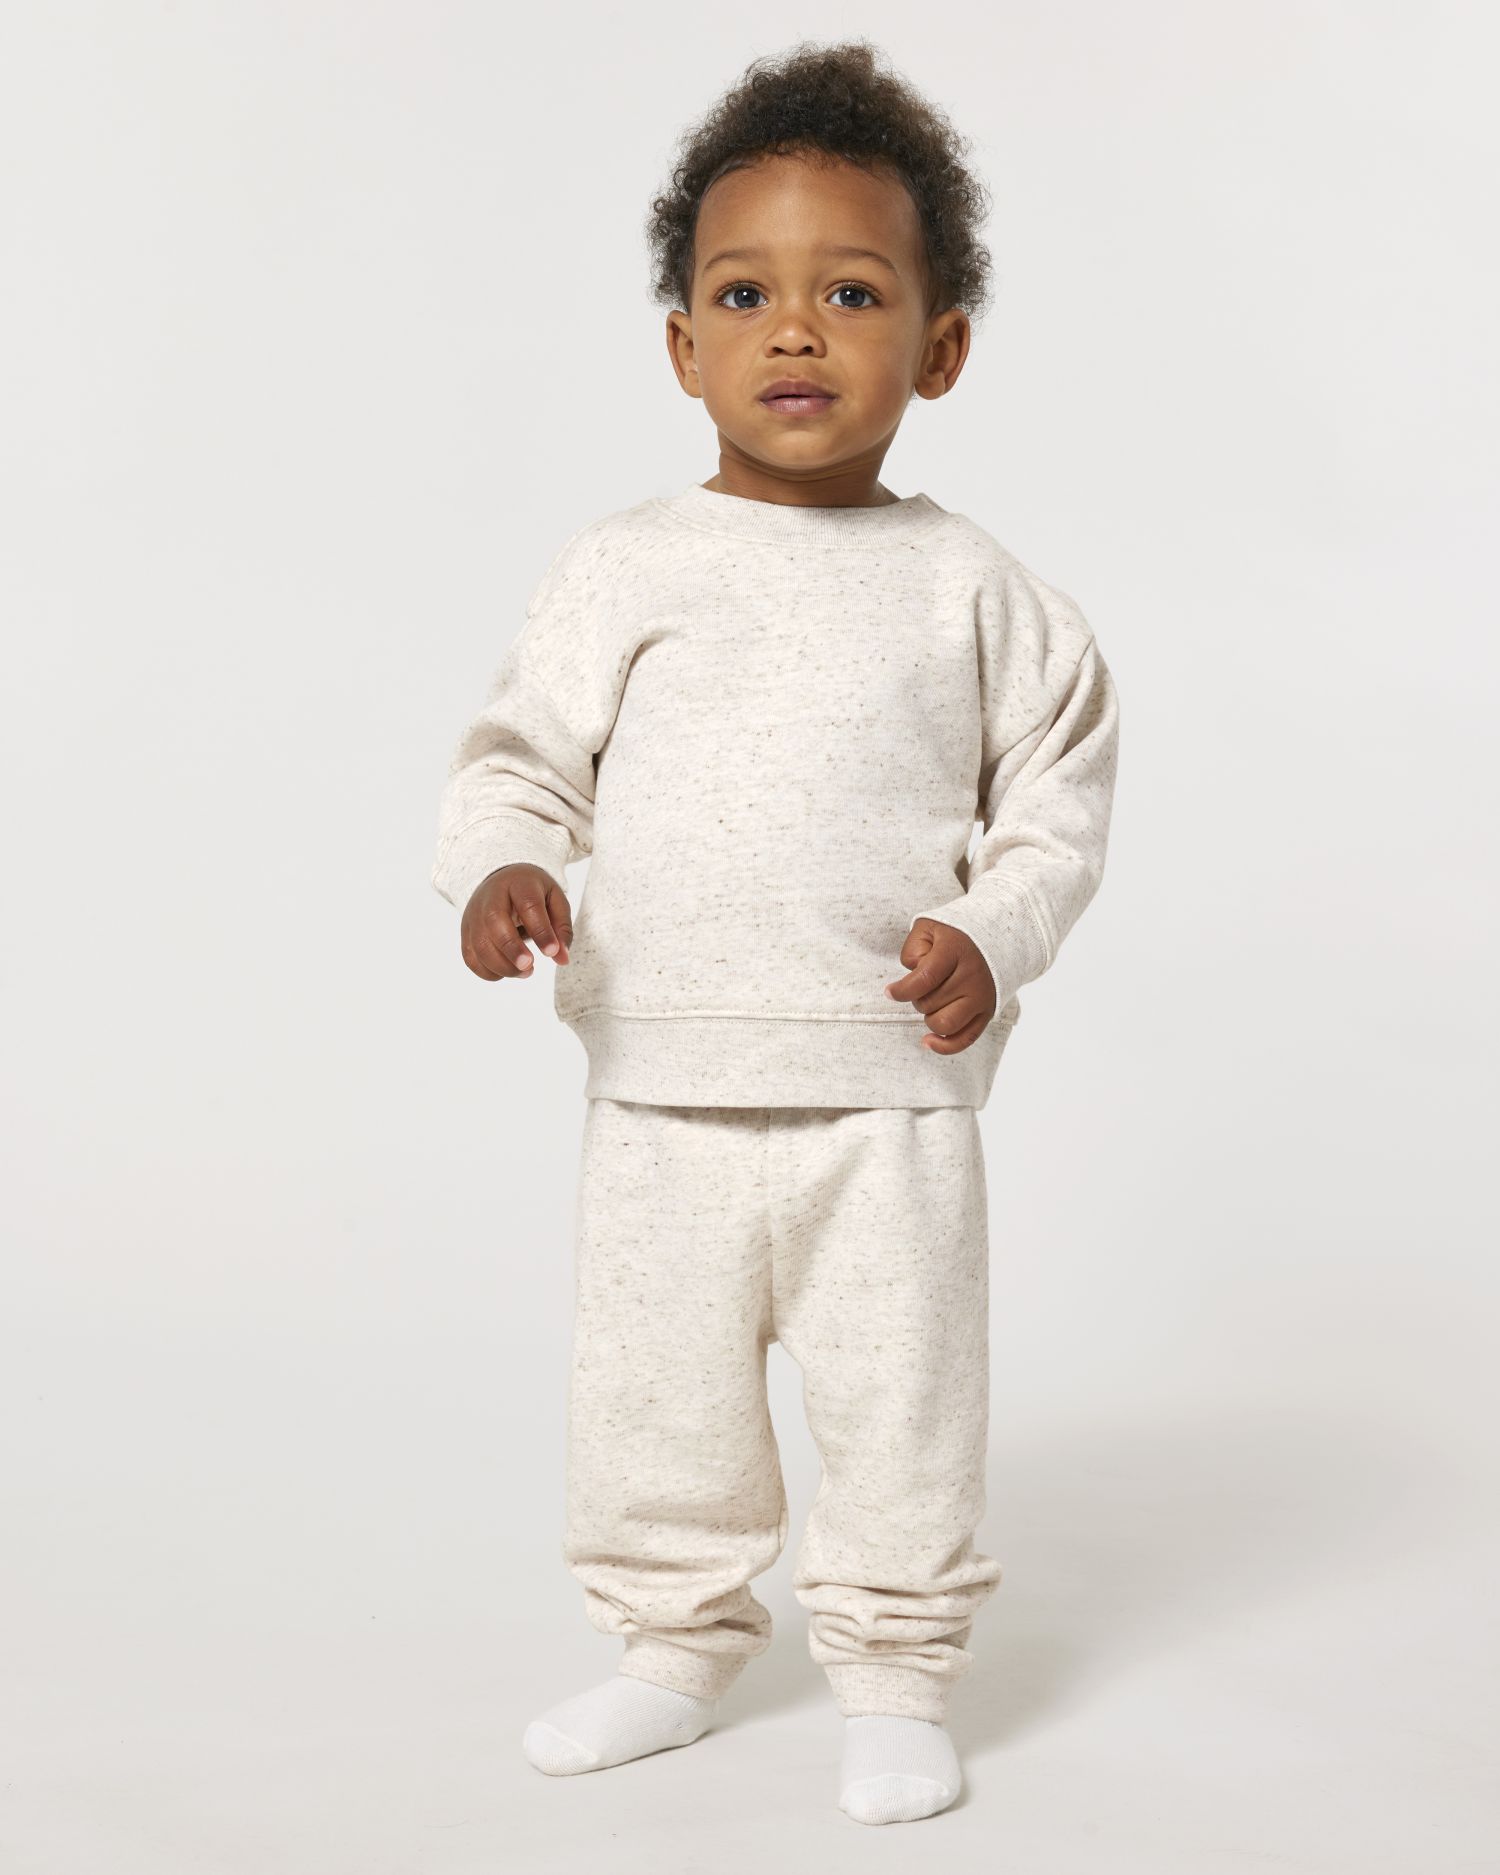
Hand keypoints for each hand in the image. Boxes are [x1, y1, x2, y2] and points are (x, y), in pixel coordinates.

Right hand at [460, 864, 573, 981]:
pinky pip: (470, 956)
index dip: (540, 931)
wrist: (502, 881)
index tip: (552, 952)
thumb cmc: (533, 894)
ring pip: (479, 943)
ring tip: (526, 971)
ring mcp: (474, 914)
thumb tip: (562, 959)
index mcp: (519, 883)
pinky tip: (507, 972)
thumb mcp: (554, 901)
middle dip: (512, 949)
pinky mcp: (465, 931)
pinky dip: (487, 972)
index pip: (528, 905)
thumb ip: (561, 929)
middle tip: (529, 966)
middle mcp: (491, 896)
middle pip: (494, 921)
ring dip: (502, 965)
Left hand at [884, 918, 995, 1053]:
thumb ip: (913, 949)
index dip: (902, 990)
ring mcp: (982, 997)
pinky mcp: (987, 1013)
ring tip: (930, 1001)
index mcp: (956, 951)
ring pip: (944, 1025)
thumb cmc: (955, 933)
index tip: (890, 992)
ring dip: (929, 1017)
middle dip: (916, 997)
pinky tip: (928, 1041)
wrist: (996, 938)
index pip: (924, 979)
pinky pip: (965, 1039)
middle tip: (923, 983)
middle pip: (930, 1003)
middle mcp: (972, 977)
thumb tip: (912, 976)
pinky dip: (944, 1046)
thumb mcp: (928, 927)